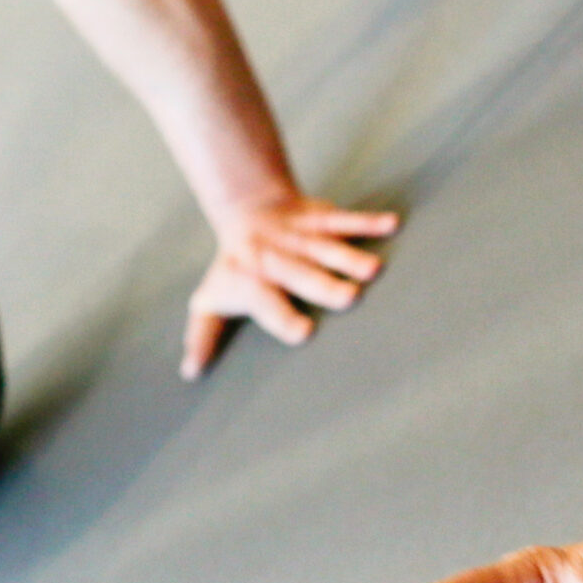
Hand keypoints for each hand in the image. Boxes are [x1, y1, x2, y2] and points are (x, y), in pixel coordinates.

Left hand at [184, 195, 401, 378]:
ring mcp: (299, 237)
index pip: (264, 300)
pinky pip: (345, 219)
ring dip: (349, 256)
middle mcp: (275, 258)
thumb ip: (204, 334)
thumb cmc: (234, 267)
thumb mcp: (212, 298)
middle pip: (301, 273)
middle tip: (350, 299)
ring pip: (325, 246)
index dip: (282, 316)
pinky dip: (368, 222)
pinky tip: (392, 225)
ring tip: (374, 271)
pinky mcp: (319, 217)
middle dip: (324, 284)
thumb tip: (190, 372)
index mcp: (250, 281)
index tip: (305, 333)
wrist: (248, 209)